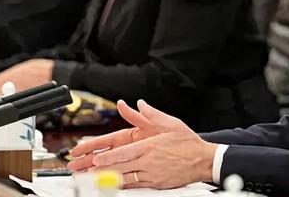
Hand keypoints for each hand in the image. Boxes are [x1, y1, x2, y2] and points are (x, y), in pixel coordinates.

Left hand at [68, 100, 217, 188]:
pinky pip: (136, 185)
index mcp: (149, 146)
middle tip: (84, 170)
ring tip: (92, 179)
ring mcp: (152, 174)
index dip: (108, 157)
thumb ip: (150, 114)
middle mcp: (148, 161)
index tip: (94, 159)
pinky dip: (123, 185)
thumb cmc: (187, 142)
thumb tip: (138, 104)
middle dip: (100, 169)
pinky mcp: (156, 184)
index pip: (123, 152)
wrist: (204, 161)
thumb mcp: (170, 123)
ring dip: (107, 179)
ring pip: (125, 178)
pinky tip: (113, 184)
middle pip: (120, 166)